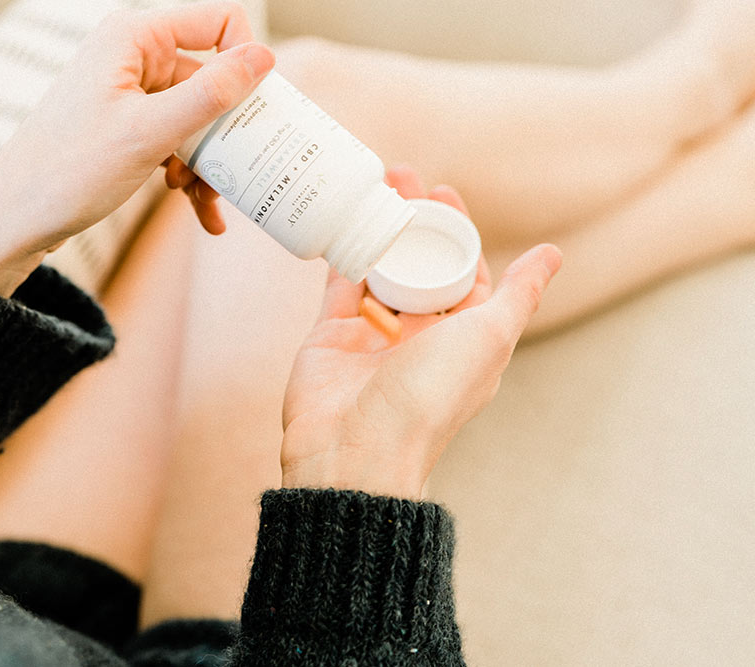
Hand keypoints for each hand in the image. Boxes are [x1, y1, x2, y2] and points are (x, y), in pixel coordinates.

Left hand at [0, 1, 274, 295]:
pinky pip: (177, 141)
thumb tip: (263, 59)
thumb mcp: (150, 134)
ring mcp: (130, 94)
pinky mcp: (128, 128)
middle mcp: (133, 56)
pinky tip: (200, 210)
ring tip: (206, 199)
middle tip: (239, 168)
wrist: (16, 219)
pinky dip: (192, 174)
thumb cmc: (68, 172)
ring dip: (210, 161)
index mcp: (133, 37)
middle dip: (227, 129)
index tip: (255, 111)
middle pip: (212, 77)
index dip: (246, 60)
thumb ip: (209, 94)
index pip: (218, 20)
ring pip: (197, 117)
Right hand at [279, 166, 561, 500]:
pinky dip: (340, 251)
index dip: (455, 233)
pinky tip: (342, 218)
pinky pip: (338, 284)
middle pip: (417, 265)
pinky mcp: (330, 336)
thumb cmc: (431, 397)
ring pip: (376, 268)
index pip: (463, 273)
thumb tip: (554, 254)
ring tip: (371, 187)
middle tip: (401, 177)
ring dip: (377, 228)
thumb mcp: (490, 337)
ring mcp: (372, 335)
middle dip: (412, 221)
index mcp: (461, 340)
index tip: (441, 195)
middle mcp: (418, 337)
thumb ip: (519, 294)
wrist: (356, 448)